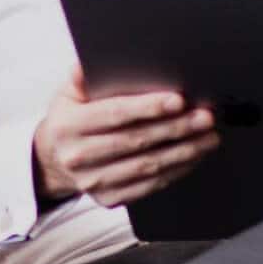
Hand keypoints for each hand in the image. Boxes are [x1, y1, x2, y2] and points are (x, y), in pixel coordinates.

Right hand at [32, 66, 220, 208]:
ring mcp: (94, 182)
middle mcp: (79, 156)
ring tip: (208, 137)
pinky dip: (176, 171)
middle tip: (205, 117)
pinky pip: (149, 186)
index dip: (149, 107)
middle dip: (176, 128)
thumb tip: (87, 65)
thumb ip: (81, 77)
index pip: (115, 114)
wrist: (54, 160)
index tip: (179, 100)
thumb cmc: (70, 120)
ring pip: (147, 166)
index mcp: (68, 126)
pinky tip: (193, 157)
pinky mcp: (109, 198)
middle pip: (136, 141)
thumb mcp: (67, 94)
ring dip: (184, 151)